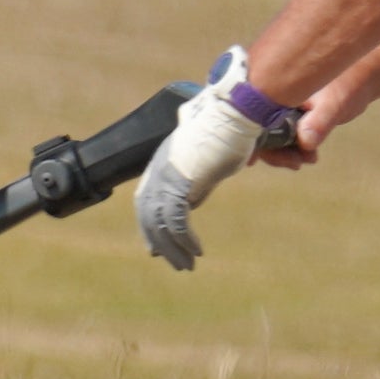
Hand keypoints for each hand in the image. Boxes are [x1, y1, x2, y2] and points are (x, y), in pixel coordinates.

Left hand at [136, 52, 274, 270]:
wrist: (233, 114)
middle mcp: (159, 168)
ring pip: (160, 222)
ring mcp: (168, 176)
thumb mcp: (207, 159)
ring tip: (186, 265)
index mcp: (162, 160)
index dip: (148, 222)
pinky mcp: (181, 183)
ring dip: (173, 247)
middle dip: (157, 240)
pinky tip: (195, 251)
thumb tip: (192, 201)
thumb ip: (196, 179)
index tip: (154, 243)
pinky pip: (177, 221)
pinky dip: (184, 240)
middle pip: (147, 212)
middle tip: (169, 261)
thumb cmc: (228, 130)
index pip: (146, 198)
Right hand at [256, 76, 365, 169]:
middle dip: (274, 150)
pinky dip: (292, 146)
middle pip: (256, 126)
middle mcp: (273, 92)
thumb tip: (305, 142)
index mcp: (275, 85)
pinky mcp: (289, 111)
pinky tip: (309, 155)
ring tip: (309, 158)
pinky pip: (282, 132)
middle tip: (297, 162)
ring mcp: (280, 102)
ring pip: (269, 133)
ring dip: (284, 151)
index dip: (248, 138)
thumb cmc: (349, 85)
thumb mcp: (334, 104)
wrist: (365, 77)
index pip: (251, 115)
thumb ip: (320, 122)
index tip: (251, 160)